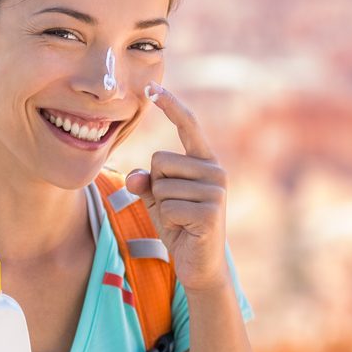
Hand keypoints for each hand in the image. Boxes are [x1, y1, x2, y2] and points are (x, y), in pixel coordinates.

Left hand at [125, 82, 230, 292]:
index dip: (171, 105)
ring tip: (181, 220)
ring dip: (161, 207)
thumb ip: (145, 182)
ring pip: (161, 185)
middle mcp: (215, 170)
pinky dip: (168, 221)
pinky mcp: (210, 212)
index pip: (188, 126)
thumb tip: (135, 179)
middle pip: (160, 160)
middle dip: (156, 186)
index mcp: (204, 161)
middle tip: (174, 208)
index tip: (152, 86)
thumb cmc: (179, 226)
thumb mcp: (157, 199)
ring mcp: (215, 191)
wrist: (199, 264)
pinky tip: (185, 230)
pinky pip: (167, 206)